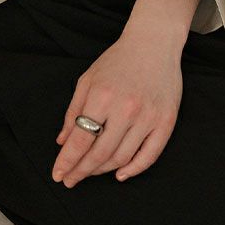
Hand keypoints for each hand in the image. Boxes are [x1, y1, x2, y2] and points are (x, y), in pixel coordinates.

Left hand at [51, 29, 182, 187]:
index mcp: (101, 96)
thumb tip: (63, 142)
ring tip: (90, 172)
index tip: (58, 174)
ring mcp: (147, 117)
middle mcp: (125, 109)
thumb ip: (73, 111)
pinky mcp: (166, 123)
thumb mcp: (87, 80)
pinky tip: (119, 175)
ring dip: (102, 170)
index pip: (80, 139)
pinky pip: (149, 156)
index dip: (68, 160)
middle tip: (70, 180)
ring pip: (122, 157)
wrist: (153, 45)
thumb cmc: (117, 61)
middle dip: (82, 170)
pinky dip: (133, 170)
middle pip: (100, 153)